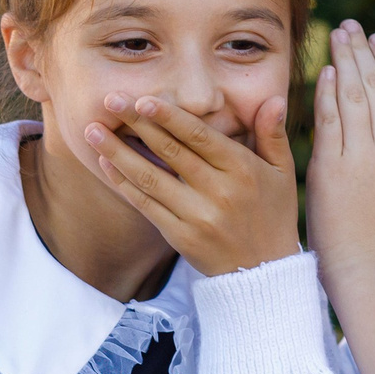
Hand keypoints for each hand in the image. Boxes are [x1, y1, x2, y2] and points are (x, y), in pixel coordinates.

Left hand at [85, 92, 300, 277]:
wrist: (263, 274)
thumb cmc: (273, 216)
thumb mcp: (282, 174)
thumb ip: (273, 135)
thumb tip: (275, 99)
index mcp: (242, 170)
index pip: (199, 136)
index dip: (168, 116)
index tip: (141, 99)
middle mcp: (218, 192)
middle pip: (170, 151)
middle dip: (137, 123)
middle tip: (109, 100)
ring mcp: (196, 216)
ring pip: (150, 177)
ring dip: (117, 152)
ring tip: (92, 131)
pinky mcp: (180, 237)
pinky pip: (146, 205)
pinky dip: (123, 183)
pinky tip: (106, 163)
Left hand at [308, 21, 374, 293]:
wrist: (369, 270)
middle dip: (365, 51)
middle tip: (352, 27)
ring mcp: (367, 158)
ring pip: (359, 95)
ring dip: (347, 61)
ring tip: (337, 37)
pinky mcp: (337, 169)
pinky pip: (334, 119)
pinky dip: (331, 91)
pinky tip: (327, 72)